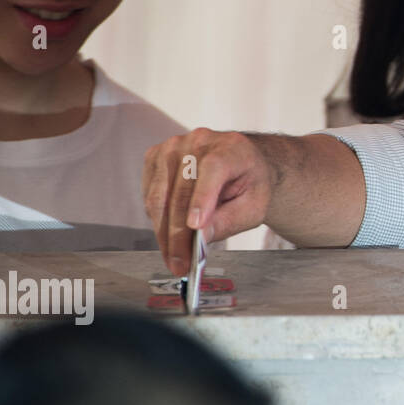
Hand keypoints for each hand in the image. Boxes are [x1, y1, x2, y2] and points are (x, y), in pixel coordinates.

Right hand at [142, 128, 273, 273]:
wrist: (242, 163)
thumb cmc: (250, 183)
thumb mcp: (254, 206)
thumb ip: (229, 220)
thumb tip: (200, 237)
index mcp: (231, 148)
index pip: (212, 169)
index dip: (202, 198)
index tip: (195, 227)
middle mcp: (199, 141)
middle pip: (181, 191)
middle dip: (179, 234)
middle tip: (180, 263)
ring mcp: (173, 147)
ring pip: (159, 197)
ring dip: (163, 233)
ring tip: (173, 258)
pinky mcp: (155, 157)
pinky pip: (150, 195)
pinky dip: (157, 219)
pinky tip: (169, 234)